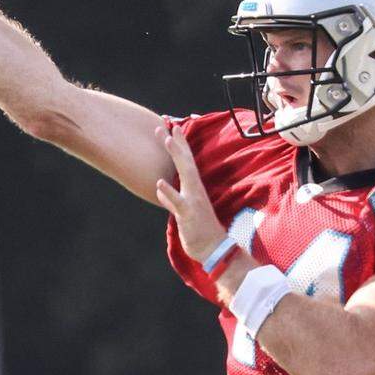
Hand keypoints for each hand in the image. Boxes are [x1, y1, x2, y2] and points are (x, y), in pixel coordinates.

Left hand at [155, 125, 226, 263]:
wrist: (214, 250)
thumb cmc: (200, 230)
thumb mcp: (183, 211)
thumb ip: (172, 198)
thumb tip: (160, 188)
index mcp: (194, 188)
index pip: (186, 161)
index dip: (179, 143)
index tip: (171, 126)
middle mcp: (195, 190)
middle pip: (185, 160)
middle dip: (176, 141)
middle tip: (167, 124)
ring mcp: (193, 200)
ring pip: (184, 173)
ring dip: (176, 155)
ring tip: (168, 138)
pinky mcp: (189, 214)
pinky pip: (179, 202)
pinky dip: (170, 193)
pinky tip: (160, 182)